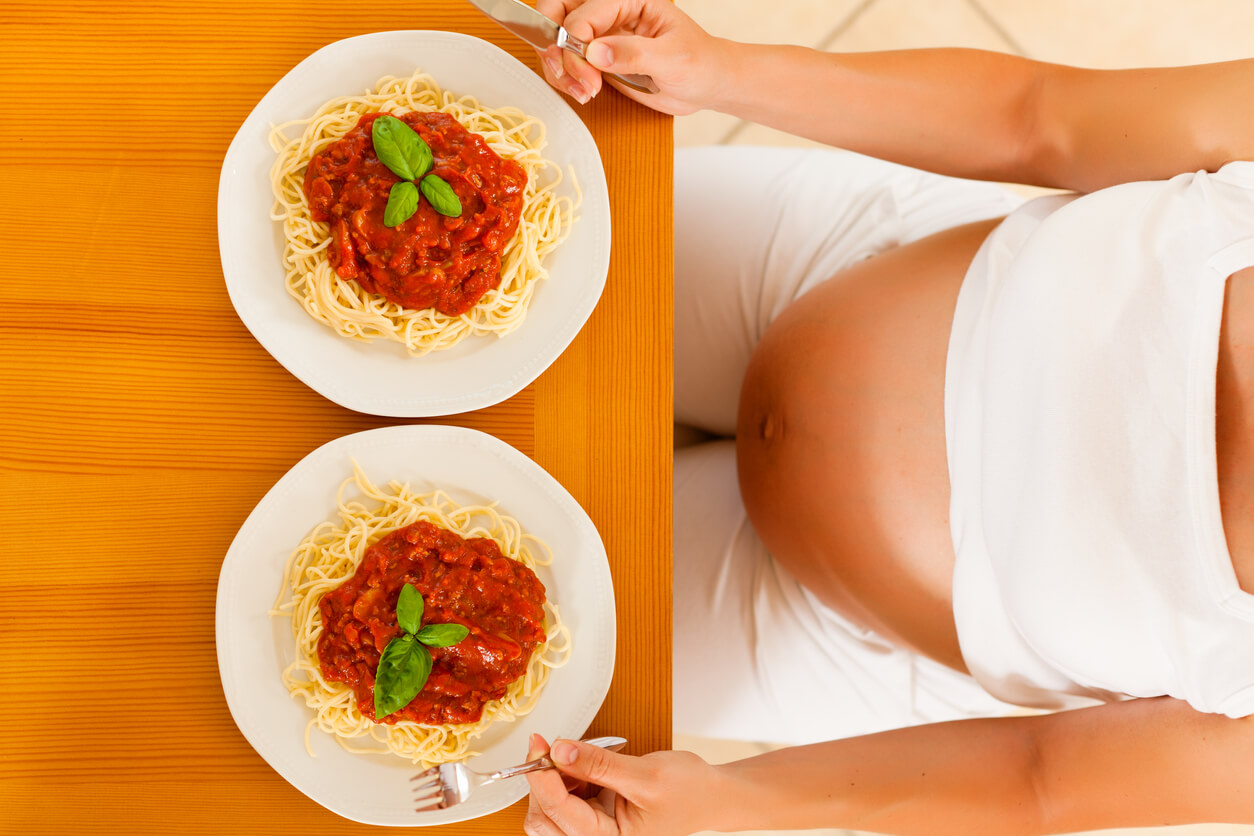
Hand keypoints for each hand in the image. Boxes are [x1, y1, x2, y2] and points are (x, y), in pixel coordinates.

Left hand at [522, 734, 725, 835]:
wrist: (711, 795)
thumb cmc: (690, 792)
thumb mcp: (645, 774)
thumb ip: (599, 764)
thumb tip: (560, 749)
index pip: (560, 811)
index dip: (543, 777)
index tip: (539, 745)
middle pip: (544, 818)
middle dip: (543, 781)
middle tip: (551, 746)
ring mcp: (594, 830)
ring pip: (549, 809)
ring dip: (555, 778)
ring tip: (579, 755)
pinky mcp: (594, 815)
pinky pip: (565, 798)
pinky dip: (567, 776)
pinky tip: (586, 762)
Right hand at [534, 0, 721, 113]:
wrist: (707, 85)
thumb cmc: (700, 63)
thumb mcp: (672, 58)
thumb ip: (633, 53)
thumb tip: (595, 53)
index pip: (583, 10)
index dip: (576, 40)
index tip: (588, 71)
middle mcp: (611, 13)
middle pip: (559, 13)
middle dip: (556, 47)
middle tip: (571, 76)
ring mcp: (602, 35)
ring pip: (558, 40)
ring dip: (560, 68)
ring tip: (583, 91)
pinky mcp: (599, 59)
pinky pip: (567, 63)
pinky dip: (566, 79)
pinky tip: (584, 92)